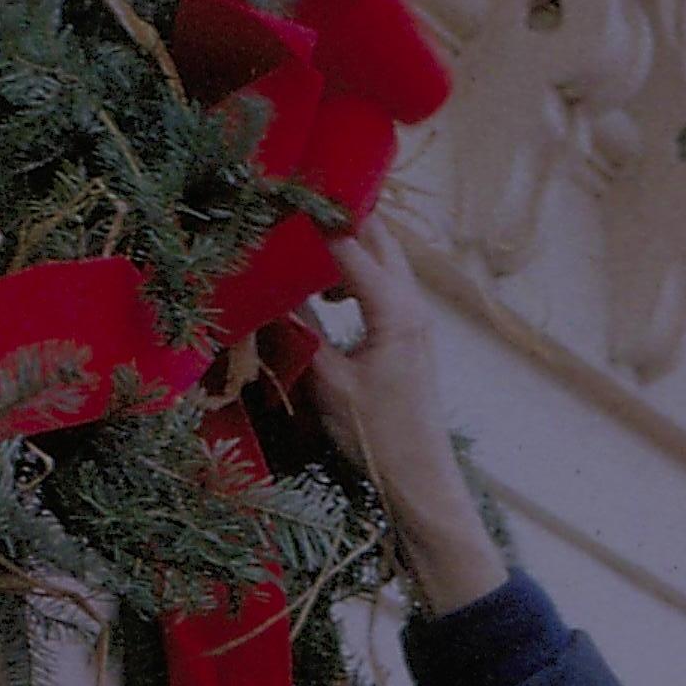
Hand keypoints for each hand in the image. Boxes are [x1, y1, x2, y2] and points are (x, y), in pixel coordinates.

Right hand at [307, 214, 506, 612]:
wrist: (420, 480)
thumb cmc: (378, 437)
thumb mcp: (327, 384)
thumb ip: (297, 333)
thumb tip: (264, 296)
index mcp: (394, 309)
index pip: (348, 246)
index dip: (311, 223)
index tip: (277, 205)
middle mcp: (412, 304)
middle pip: (377, 237)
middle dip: (338, 219)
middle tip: (294, 212)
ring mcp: (416, 318)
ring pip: (384, 259)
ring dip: (349, 247)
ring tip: (306, 254)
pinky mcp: (410, 335)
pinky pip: (384, 284)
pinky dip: (357, 274)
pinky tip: (329, 294)